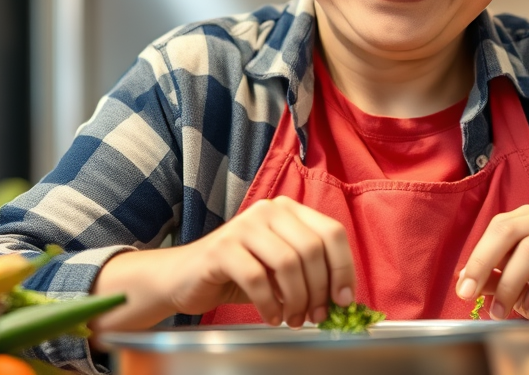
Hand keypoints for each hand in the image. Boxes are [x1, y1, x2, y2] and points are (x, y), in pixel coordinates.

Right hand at [169, 196, 355, 326]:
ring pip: (288, 263)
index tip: (343, 299)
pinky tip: (271, 317)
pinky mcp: (222, 247)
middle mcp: (269, 210)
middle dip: (319, 290)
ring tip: (292, 319)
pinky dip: (269, 304)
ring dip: (296, 300)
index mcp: (290, 210)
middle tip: (315, 316)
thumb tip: (342, 298)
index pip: (332, 232)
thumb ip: (309, 273)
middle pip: (313, 249)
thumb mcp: (281, 269)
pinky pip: (257, 279)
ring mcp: (244, 226)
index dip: (344, 268)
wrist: (185, 277)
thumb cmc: (240, 273)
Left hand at [455, 205, 528, 322]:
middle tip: (472, 296)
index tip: (462, 289)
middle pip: (510, 231)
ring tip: (501, 310)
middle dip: (485, 264)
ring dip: (512, 283)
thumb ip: (492, 279)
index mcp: (528, 219)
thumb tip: (462, 279)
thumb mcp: (515, 286)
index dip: (477, 257)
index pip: (497, 227)